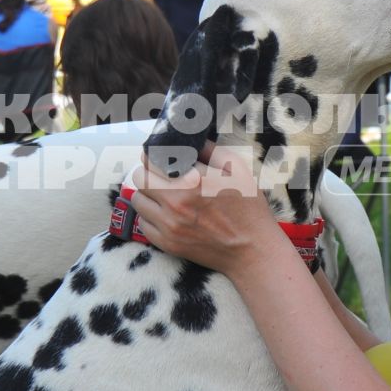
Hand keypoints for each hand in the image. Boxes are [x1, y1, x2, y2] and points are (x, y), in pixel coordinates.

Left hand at [126, 146, 282, 274]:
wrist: (252, 250)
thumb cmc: (248, 207)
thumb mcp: (237, 169)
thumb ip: (209, 149)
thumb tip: (187, 139)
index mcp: (193, 180)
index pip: (152, 159)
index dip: (153, 155)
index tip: (158, 157)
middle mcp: (176, 202)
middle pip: (139, 178)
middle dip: (148, 172)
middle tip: (159, 174)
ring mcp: (169, 225)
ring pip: (138, 200)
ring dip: (147, 194)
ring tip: (162, 194)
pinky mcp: (167, 243)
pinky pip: (143, 223)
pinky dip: (150, 216)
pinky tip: (165, 214)